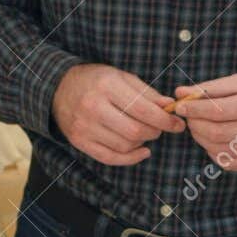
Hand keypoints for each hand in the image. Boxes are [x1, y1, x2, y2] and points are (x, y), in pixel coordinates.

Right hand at [52, 64, 183, 165]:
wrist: (58, 88)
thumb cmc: (96, 80)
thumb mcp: (121, 77)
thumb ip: (146, 93)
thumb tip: (169, 107)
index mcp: (107, 86)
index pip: (143, 110)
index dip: (165, 120)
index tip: (177, 124)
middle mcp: (94, 107)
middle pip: (135, 131)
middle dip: (155, 132)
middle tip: (160, 127)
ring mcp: (84, 127)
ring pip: (125, 146)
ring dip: (143, 143)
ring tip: (146, 133)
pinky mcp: (79, 142)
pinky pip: (110, 158)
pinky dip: (130, 159)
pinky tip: (141, 151)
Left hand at [172, 73, 236, 171]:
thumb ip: (211, 88)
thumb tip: (180, 92)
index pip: (219, 110)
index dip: (194, 109)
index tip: (180, 105)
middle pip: (217, 132)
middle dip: (196, 125)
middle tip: (189, 117)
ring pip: (220, 150)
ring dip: (201, 139)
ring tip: (200, 127)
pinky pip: (229, 163)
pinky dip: (213, 152)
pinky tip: (213, 140)